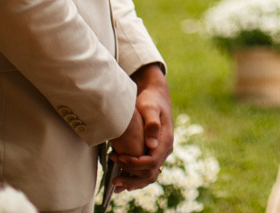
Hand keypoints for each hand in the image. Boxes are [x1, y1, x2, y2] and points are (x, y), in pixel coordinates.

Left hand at [111, 64, 172, 191]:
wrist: (155, 94)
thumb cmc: (150, 99)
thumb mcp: (150, 108)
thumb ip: (152, 124)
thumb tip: (151, 145)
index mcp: (165, 140)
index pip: (151, 162)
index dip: (134, 164)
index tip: (119, 157)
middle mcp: (165, 149)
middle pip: (150, 173)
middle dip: (131, 177)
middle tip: (114, 178)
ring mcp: (160, 152)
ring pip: (149, 175)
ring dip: (133, 182)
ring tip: (116, 186)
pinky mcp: (153, 152)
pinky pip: (146, 170)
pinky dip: (134, 178)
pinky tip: (122, 181)